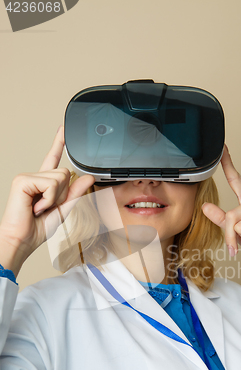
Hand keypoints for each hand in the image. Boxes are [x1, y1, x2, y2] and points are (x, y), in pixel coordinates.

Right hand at [0, 126, 94, 274]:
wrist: (22, 240)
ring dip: (55, 198)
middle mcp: (36, 177)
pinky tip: (36, 207)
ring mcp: (28, 177)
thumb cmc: (37, 228)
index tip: (64, 129)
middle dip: (63, 193)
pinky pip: (51, 184)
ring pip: (60, 178)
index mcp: (44, 183)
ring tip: (40, 208)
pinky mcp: (23, 180)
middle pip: (66, 173)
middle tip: (46, 207)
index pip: (53, 159)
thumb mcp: (63, 209)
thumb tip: (88, 177)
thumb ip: (75, 193)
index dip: (59, 143)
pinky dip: (48, 199)